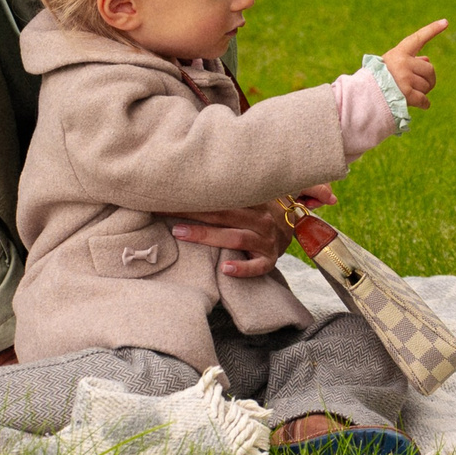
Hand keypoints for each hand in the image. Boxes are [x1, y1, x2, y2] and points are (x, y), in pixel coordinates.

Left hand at [172, 203, 289, 277]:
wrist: (291, 232)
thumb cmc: (257, 216)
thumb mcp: (248, 201)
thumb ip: (226, 195)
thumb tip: (185, 185)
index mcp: (253, 202)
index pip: (221, 196)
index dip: (195, 195)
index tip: (169, 193)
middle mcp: (261, 219)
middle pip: (223, 214)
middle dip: (193, 212)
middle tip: (164, 211)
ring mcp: (266, 241)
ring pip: (235, 238)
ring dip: (207, 236)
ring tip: (180, 233)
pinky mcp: (269, 261)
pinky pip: (257, 266)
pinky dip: (242, 269)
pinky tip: (224, 269)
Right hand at [382, 18, 446, 107]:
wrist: (365, 95)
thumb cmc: (378, 79)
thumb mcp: (391, 64)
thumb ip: (410, 61)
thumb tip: (428, 60)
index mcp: (399, 52)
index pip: (419, 38)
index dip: (432, 30)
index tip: (445, 22)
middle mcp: (403, 63)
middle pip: (430, 69)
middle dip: (428, 79)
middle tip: (421, 85)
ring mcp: (404, 78)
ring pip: (427, 86)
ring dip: (422, 92)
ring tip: (409, 93)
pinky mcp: (406, 93)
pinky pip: (424, 100)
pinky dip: (424, 104)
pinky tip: (421, 104)